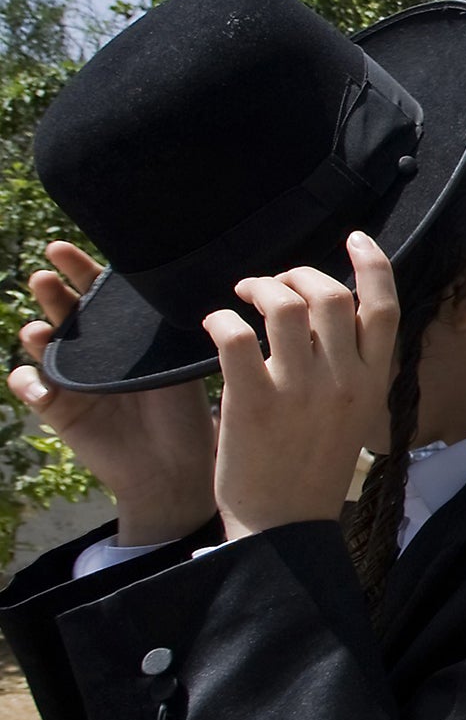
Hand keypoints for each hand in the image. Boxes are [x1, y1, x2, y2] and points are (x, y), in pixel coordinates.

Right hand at [7, 242, 216, 545]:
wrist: (173, 471)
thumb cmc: (184, 417)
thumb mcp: (177, 368)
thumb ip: (165, 333)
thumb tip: (169, 285)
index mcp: (127, 335)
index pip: (101, 294)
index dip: (82, 270)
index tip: (64, 248)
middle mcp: (96, 349)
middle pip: (66, 310)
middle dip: (53, 289)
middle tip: (47, 274)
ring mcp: (73, 377)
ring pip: (41, 342)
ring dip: (36, 331)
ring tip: (40, 329)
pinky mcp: (57, 407)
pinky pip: (30, 386)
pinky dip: (27, 382)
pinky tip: (39, 386)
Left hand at [201, 232, 400, 541]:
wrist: (283, 527)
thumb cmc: (313, 468)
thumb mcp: (352, 415)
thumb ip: (350, 367)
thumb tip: (331, 313)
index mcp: (373, 383)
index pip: (384, 307)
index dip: (372, 263)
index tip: (355, 238)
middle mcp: (343, 381)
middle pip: (330, 294)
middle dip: (297, 274)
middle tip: (274, 284)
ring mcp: (299, 390)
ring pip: (284, 304)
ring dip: (259, 286)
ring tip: (244, 295)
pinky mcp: (252, 402)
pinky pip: (235, 334)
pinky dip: (221, 317)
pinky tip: (215, 323)